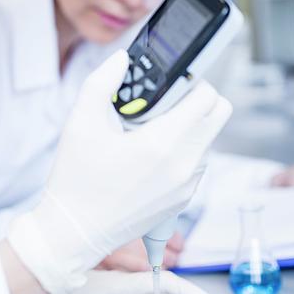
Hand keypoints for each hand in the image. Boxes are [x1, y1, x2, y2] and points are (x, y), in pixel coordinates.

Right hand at [8, 50, 231, 293]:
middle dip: (198, 101)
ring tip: (151, 132)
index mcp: (164, 143)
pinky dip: (184, 152)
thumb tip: (121, 58)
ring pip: (209, 140)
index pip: (208, 98)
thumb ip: (102, 82)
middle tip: (165, 104)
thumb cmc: (75, 180)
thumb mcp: (81, 122)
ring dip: (191, 128)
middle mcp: (184, 165)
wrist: (73, 234)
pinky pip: (198, 164)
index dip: (192, 82)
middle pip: (219, 115)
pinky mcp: (183, 201)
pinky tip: (151, 156)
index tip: (170, 84)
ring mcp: (187, 186)